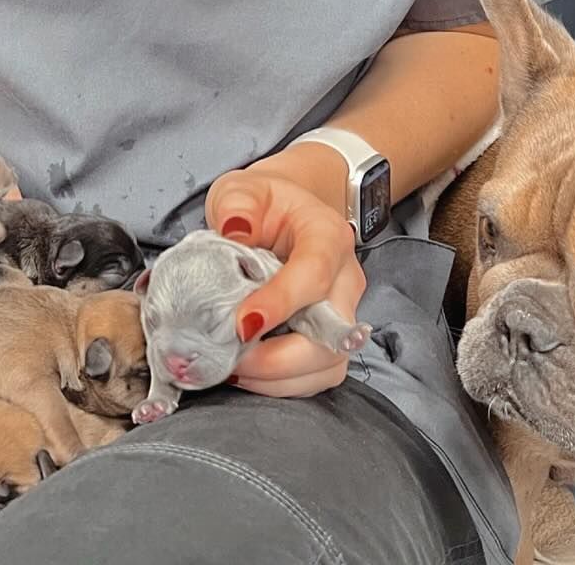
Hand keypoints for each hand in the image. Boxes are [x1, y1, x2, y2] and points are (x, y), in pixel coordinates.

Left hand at [204, 166, 364, 397]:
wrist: (284, 214)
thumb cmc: (263, 203)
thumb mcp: (242, 189)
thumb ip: (236, 205)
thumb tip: (234, 231)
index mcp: (327, 236)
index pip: (314, 275)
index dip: (281, 303)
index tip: (241, 324)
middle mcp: (345, 279)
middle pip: (331, 334)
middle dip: (279, 359)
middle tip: (230, 360)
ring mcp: (342, 313)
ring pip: (328, 364)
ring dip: (279, 379)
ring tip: (233, 370)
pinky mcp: (329, 339)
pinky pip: (316, 375)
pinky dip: (281, 385)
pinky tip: (246, 373)